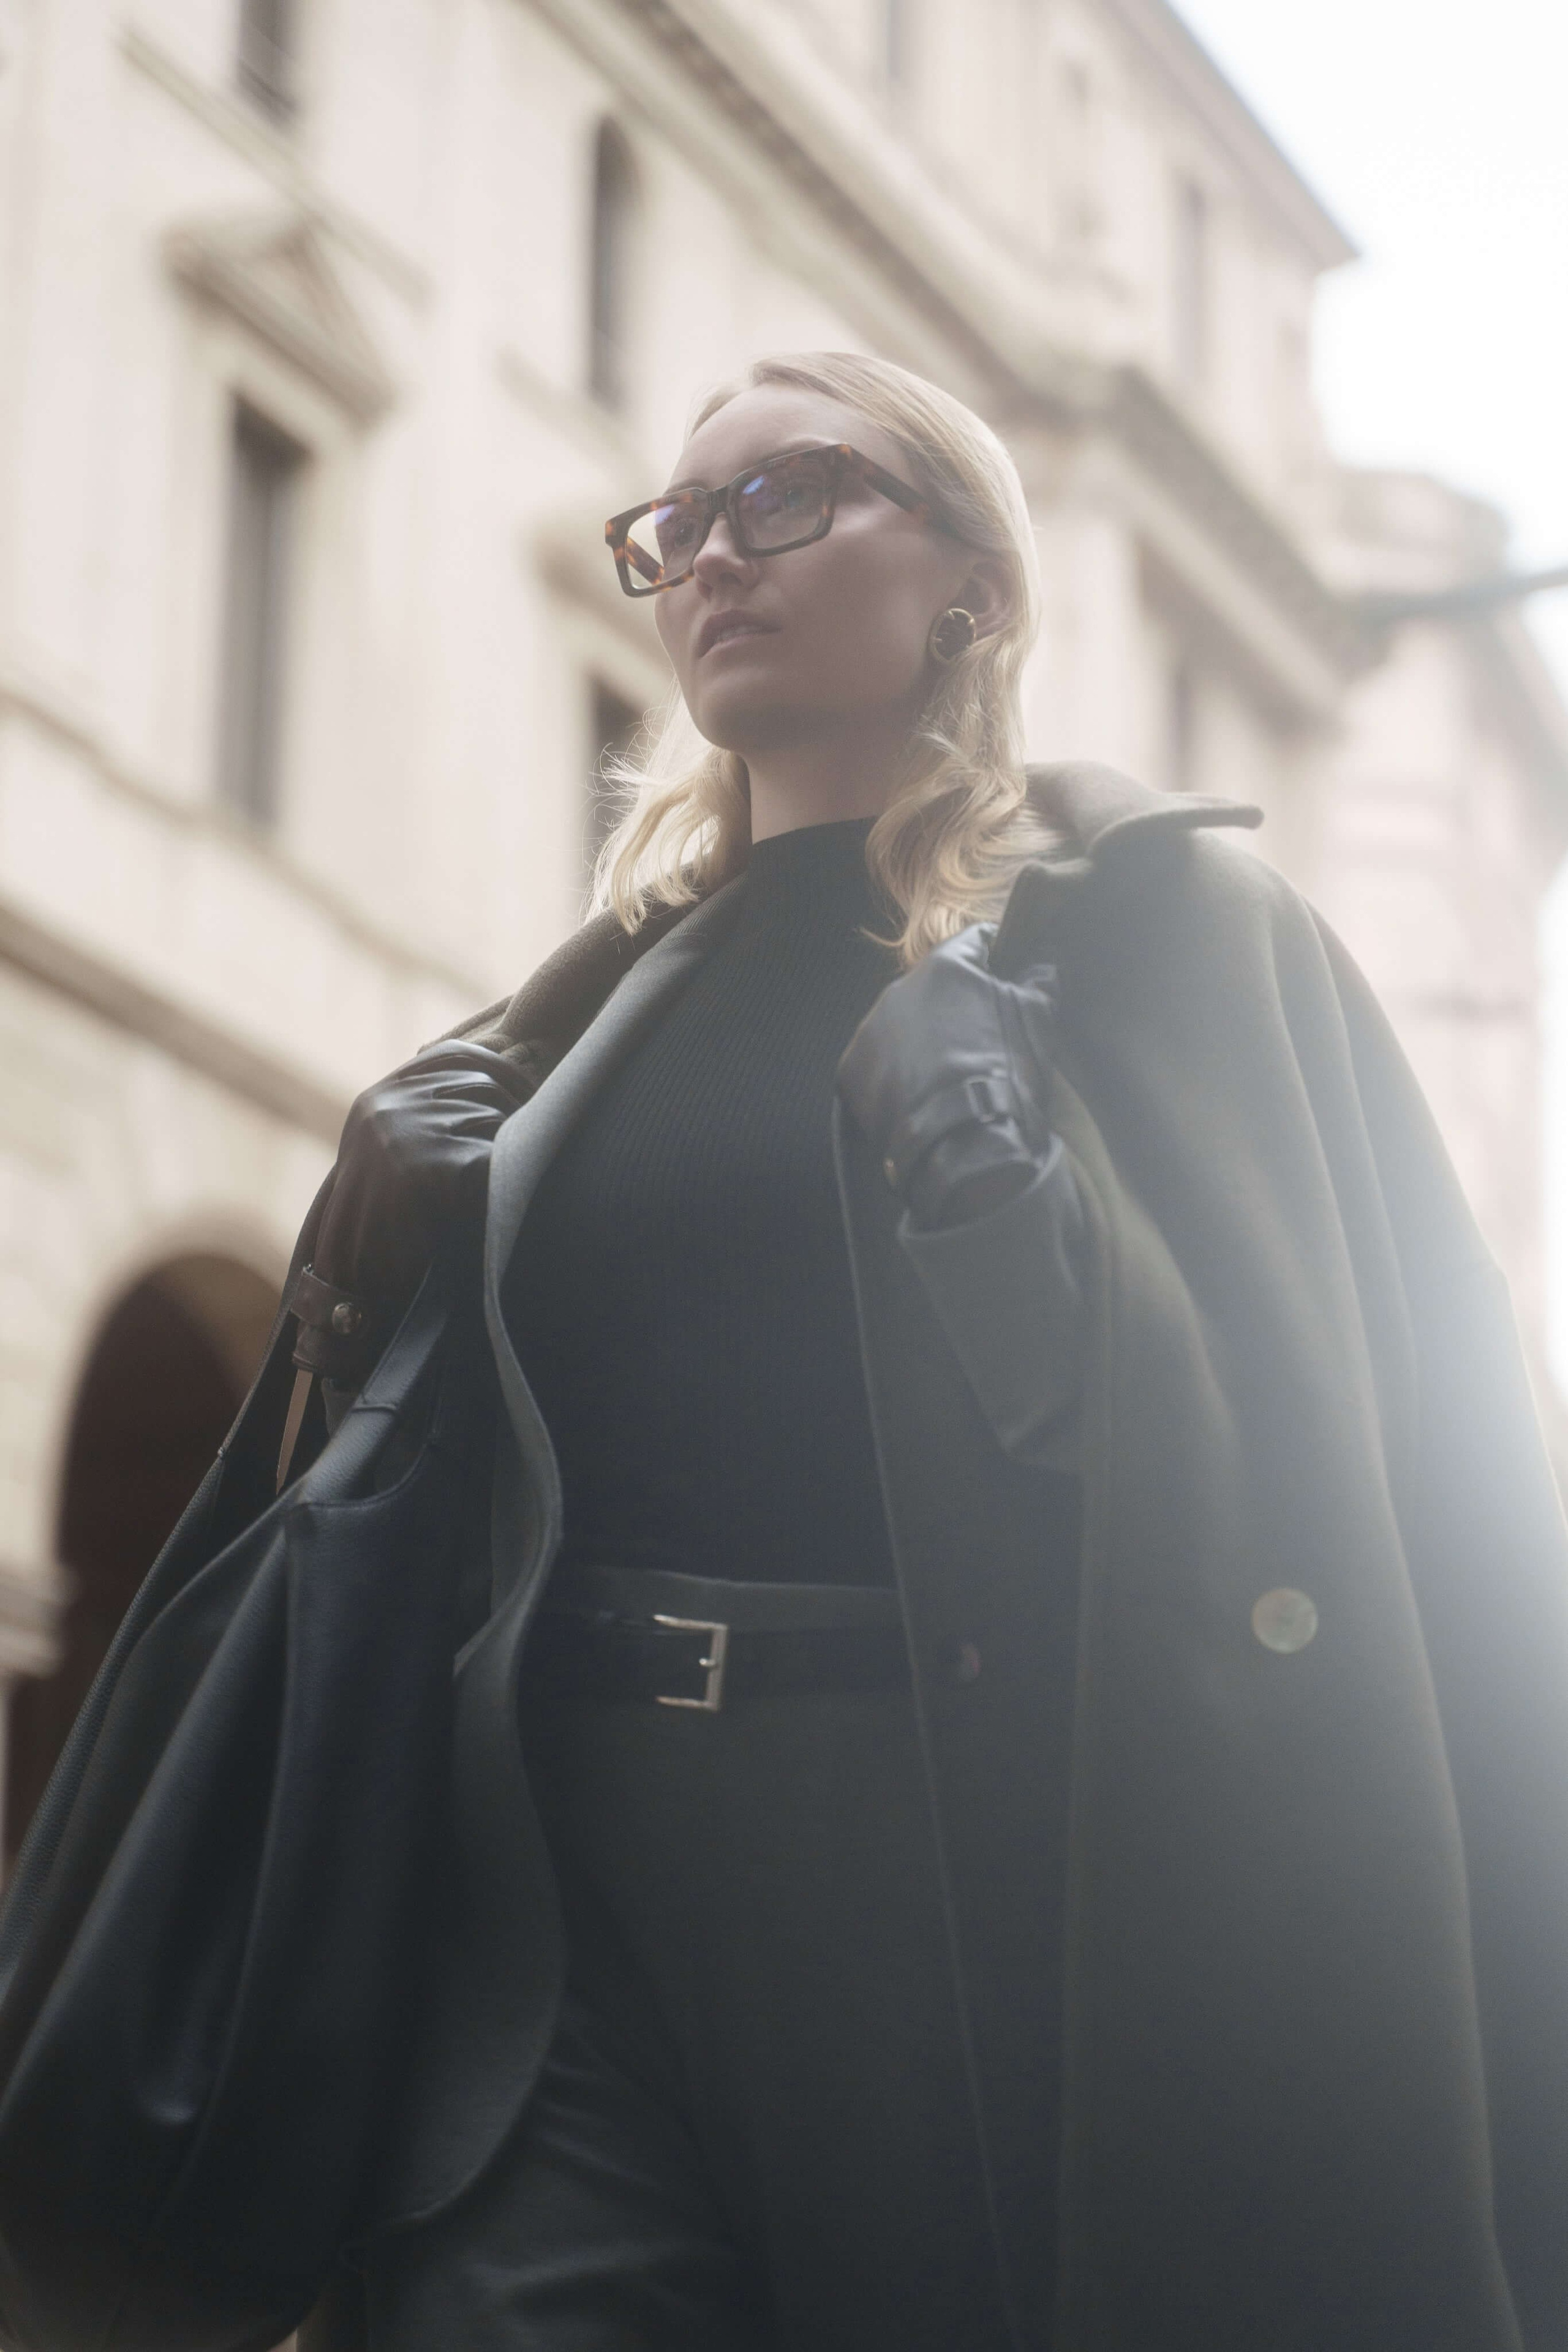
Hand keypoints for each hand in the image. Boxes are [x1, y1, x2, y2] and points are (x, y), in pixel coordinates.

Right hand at [292, 1043, 529, 1380]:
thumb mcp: (399, 1153)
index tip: (527, 1094)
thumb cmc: (389, 1227)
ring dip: (509, 1152)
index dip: (501, 1070)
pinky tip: (493, 1205)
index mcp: (379, 1098)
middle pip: (483, 1084)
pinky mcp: (429, 1165)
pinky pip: (495, 1159)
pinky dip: (503, 1182)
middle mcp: (388, 1106)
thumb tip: (513, 1070)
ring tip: (497, 1187)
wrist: (356, 1289)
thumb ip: (433, 1113)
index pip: (456, 1057)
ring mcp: (406, 1133)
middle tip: (521, 1152)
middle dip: (514, 1113)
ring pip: (495, 1119)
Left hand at [837, 925, 1060, 1229]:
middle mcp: (896, 990)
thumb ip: (1040, 981)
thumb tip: (1041, 968)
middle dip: (958, 1003)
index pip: (975, 942)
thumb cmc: (1006, 1073)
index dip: (999, 957)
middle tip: (983, 1037)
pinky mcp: (851, 1073)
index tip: (1012, 978)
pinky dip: (900, 1071)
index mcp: (943, 967)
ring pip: (905, 1023)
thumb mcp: (1038, 1019)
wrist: (965, 1144)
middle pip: (934, 986)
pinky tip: (922, 1093)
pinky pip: (881, 1060)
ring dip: (925, 1037)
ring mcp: (869, 1032)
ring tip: (951, 1072)